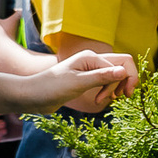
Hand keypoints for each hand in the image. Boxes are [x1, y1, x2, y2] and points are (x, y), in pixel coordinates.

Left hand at [20, 50, 135, 114]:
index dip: (124, 81)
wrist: (32, 96)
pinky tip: (100, 100)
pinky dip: (107, 90)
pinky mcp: (85, 80)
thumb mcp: (78, 83)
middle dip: (126, 81)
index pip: (122, 64)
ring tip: (104, 100)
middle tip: (122, 98)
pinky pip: (105, 82)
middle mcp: (91, 60)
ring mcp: (88, 70)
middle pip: (122, 65)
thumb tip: (124, 71)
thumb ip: (101, 77)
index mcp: (90, 57)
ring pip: (114, 75)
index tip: (118, 97)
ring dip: (114, 88)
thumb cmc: (51, 88)